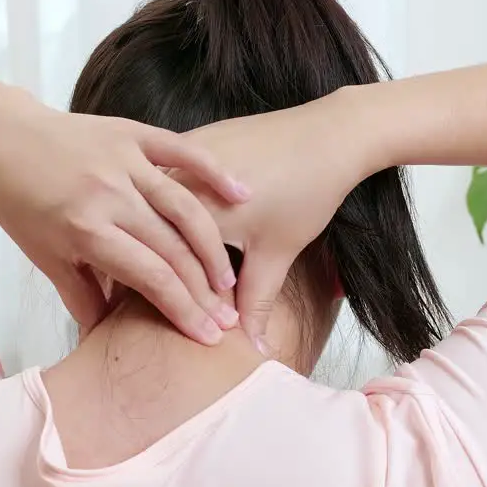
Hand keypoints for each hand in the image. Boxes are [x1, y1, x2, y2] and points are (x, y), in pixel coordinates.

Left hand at [0, 96, 249, 342]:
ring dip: (213, 246)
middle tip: (229, 319)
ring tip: (230, 280)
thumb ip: (79, 293)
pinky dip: (212, 171)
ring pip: (184, 207)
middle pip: (173, 248)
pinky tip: (240, 193)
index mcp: (85, 229)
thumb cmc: (17, 199)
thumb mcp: (42, 253)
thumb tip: (104, 334)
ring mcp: (124, 160)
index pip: (150, 276)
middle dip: (205, 290)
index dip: (183, 309)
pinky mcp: (131, 132)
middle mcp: (109, 195)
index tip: (207, 336)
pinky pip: (180, 151)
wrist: (0, 135)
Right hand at [172, 92, 366, 340]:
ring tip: (167, 259)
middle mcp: (180, 179)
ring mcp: (183, 155)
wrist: (328, 134)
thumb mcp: (277, 255)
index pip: (171, 265)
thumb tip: (253, 351)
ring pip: (158, 205)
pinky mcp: (193, 141)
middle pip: (158, 235)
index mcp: (196, 211)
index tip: (175, 319)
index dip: (174, 298)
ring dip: (161, 233)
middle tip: (167, 297)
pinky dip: (168, 202)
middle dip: (163, 268)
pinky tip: (173, 220)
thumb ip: (255, 305)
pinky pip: (169, 178)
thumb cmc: (305, 194)